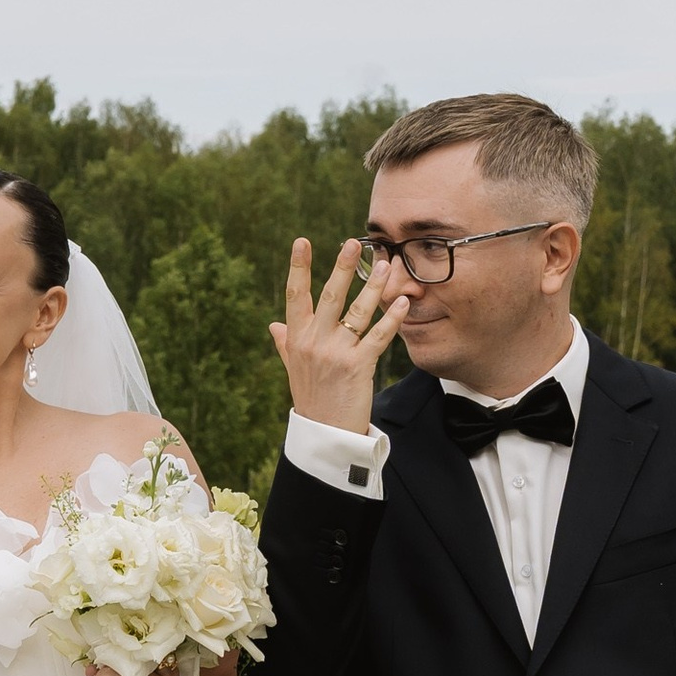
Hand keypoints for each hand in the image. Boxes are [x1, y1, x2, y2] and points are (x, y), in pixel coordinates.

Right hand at [269, 235, 407, 433]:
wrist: (324, 433)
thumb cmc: (311, 397)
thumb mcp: (293, 368)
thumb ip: (285, 343)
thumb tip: (273, 325)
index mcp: (297, 338)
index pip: (295, 296)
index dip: (298, 267)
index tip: (301, 242)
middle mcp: (314, 342)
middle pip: (329, 296)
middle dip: (341, 267)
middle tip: (352, 242)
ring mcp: (336, 353)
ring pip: (357, 312)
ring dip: (372, 286)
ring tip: (384, 264)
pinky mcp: (358, 366)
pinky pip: (378, 337)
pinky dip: (392, 319)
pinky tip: (402, 304)